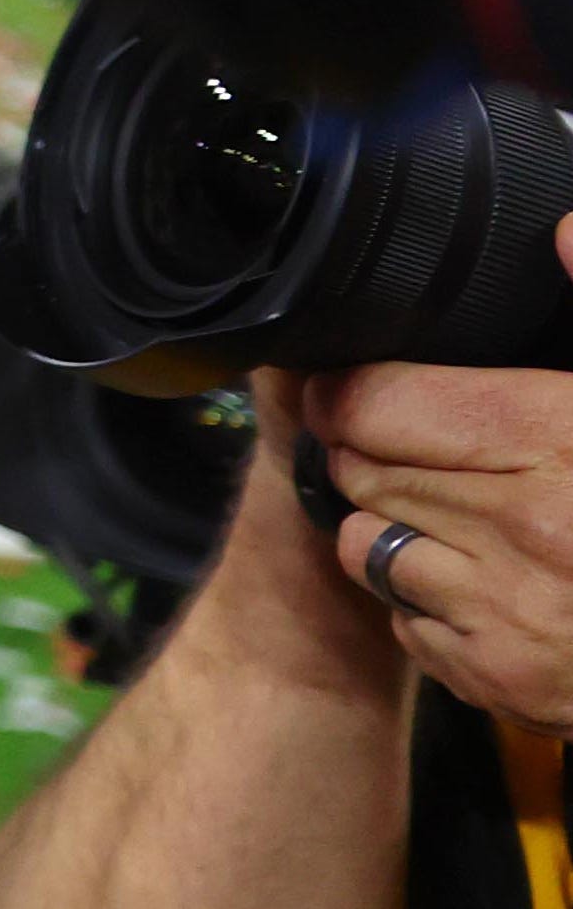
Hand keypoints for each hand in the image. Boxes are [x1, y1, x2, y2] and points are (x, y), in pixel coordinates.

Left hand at [305, 300, 572, 730]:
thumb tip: (565, 228)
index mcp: (560, 440)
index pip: (379, 402)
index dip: (356, 391)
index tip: (361, 389)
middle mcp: (528, 525)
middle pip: (363, 468)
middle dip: (369, 453)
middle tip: (411, 450)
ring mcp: (511, 611)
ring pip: (365, 545)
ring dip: (389, 528)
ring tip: (452, 517)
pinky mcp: (502, 680)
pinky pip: (404, 622)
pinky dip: (427, 605)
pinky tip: (488, 587)